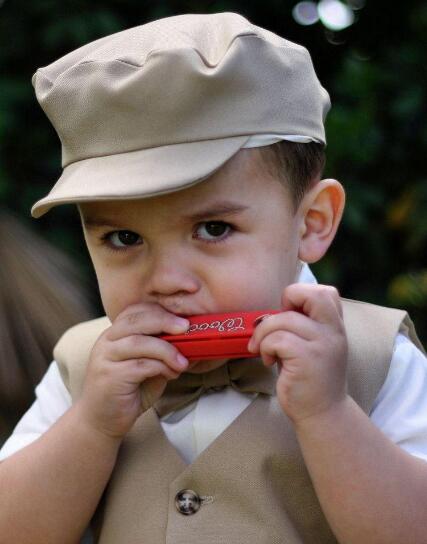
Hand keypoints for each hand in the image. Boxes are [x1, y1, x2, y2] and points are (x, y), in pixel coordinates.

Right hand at [75, 303, 189, 439]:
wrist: (100, 421)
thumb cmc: (128, 391)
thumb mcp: (147, 366)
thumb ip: (161, 352)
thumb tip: (190, 341)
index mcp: (115, 334)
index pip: (135, 310)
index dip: (159, 310)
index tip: (183, 318)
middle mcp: (106, 341)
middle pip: (136, 320)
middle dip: (164, 320)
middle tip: (186, 328)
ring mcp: (105, 358)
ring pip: (139, 342)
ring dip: (166, 350)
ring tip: (182, 362)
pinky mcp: (109, 377)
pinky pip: (140, 365)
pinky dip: (161, 367)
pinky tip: (171, 374)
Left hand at [248, 284, 347, 424]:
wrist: (322, 415)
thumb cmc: (310, 379)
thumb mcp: (313, 345)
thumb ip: (303, 325)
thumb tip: (272, 311)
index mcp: (335, 326)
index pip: (325, 291)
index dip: (300, 295)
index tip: (289, 315)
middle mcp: (333, 332)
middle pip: (311, 294)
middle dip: (287, 300)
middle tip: (278, 321)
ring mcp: (322, 345)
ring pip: (284, 319)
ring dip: (264, 333)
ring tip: (265, 350)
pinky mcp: (307, 359)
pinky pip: (277, 339)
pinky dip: (265, 348)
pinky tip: (270, 361)